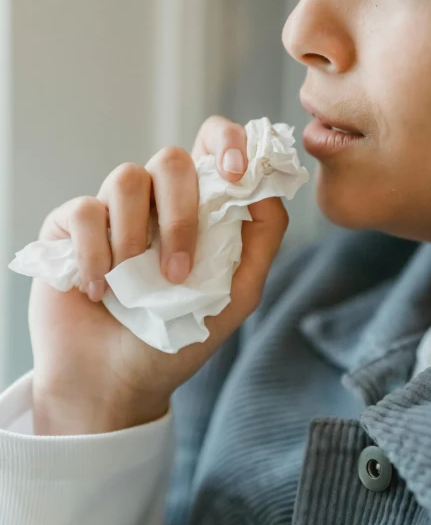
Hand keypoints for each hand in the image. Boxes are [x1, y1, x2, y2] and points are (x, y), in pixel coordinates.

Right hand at [29, 116, 287, 433]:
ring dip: (135, 238)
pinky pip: (84, 211)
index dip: (227, 141)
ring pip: (126, 178)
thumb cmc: (177, 339)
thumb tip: (267, 187)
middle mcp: (155, 200)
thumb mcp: (236, 294)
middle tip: (178, 272)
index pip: (212, 144)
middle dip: (181, 215)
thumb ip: (260, 240)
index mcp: (197, 206)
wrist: (115, 383)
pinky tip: (100, 291)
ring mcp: (112, 209)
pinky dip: (95, 254)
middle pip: (171, 159)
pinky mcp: (69, 227)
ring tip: (132, 286)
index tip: (236, 171)